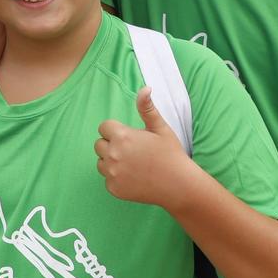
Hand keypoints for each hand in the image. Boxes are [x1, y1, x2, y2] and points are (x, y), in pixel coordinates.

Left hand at [94, 88, 198, 207]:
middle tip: (132, 151)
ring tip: (133, 164)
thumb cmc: (171, 154)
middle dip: (111, 145)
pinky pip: (108, 179)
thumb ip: (147, 108)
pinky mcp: (113, 189)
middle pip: (99, 145)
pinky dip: (117, 178)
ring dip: (111, 161)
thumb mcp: (160, 128)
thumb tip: (145, 88)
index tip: (130, 137)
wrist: (178, 185)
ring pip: (101, 163)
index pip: (104, 127)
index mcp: (122, 136)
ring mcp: (112, 173)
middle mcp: (113, 154)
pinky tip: (134, 177)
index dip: (116, 131)